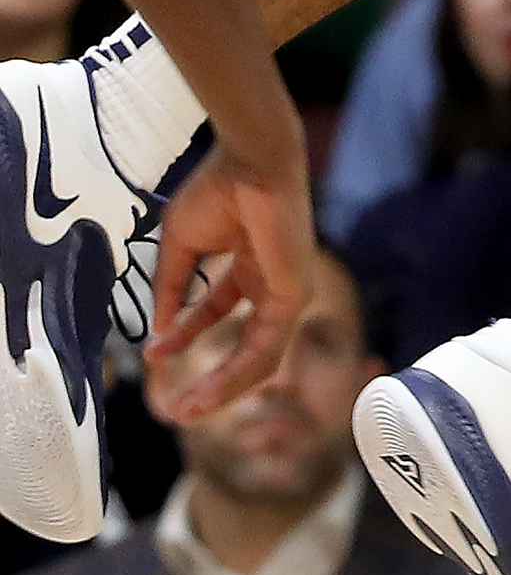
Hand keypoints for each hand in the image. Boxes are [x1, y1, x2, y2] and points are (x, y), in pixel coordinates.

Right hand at [145, 136, 314, 422]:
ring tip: (187, 412)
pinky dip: (237, 373)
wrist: (249, 162)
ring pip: (259, 356)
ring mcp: (287, 289)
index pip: (216, 310)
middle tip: (178, 410)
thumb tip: (158, 331)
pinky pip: (267, 346)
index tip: (152, 353)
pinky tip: (209, 391)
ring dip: (223, 388)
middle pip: (246, 343)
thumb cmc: (218, 189)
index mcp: (250, 264)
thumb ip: (172, 289)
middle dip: (212, 379)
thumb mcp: (181, 247)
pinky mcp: (293, 294)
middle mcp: (272, 280)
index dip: (184, 335)